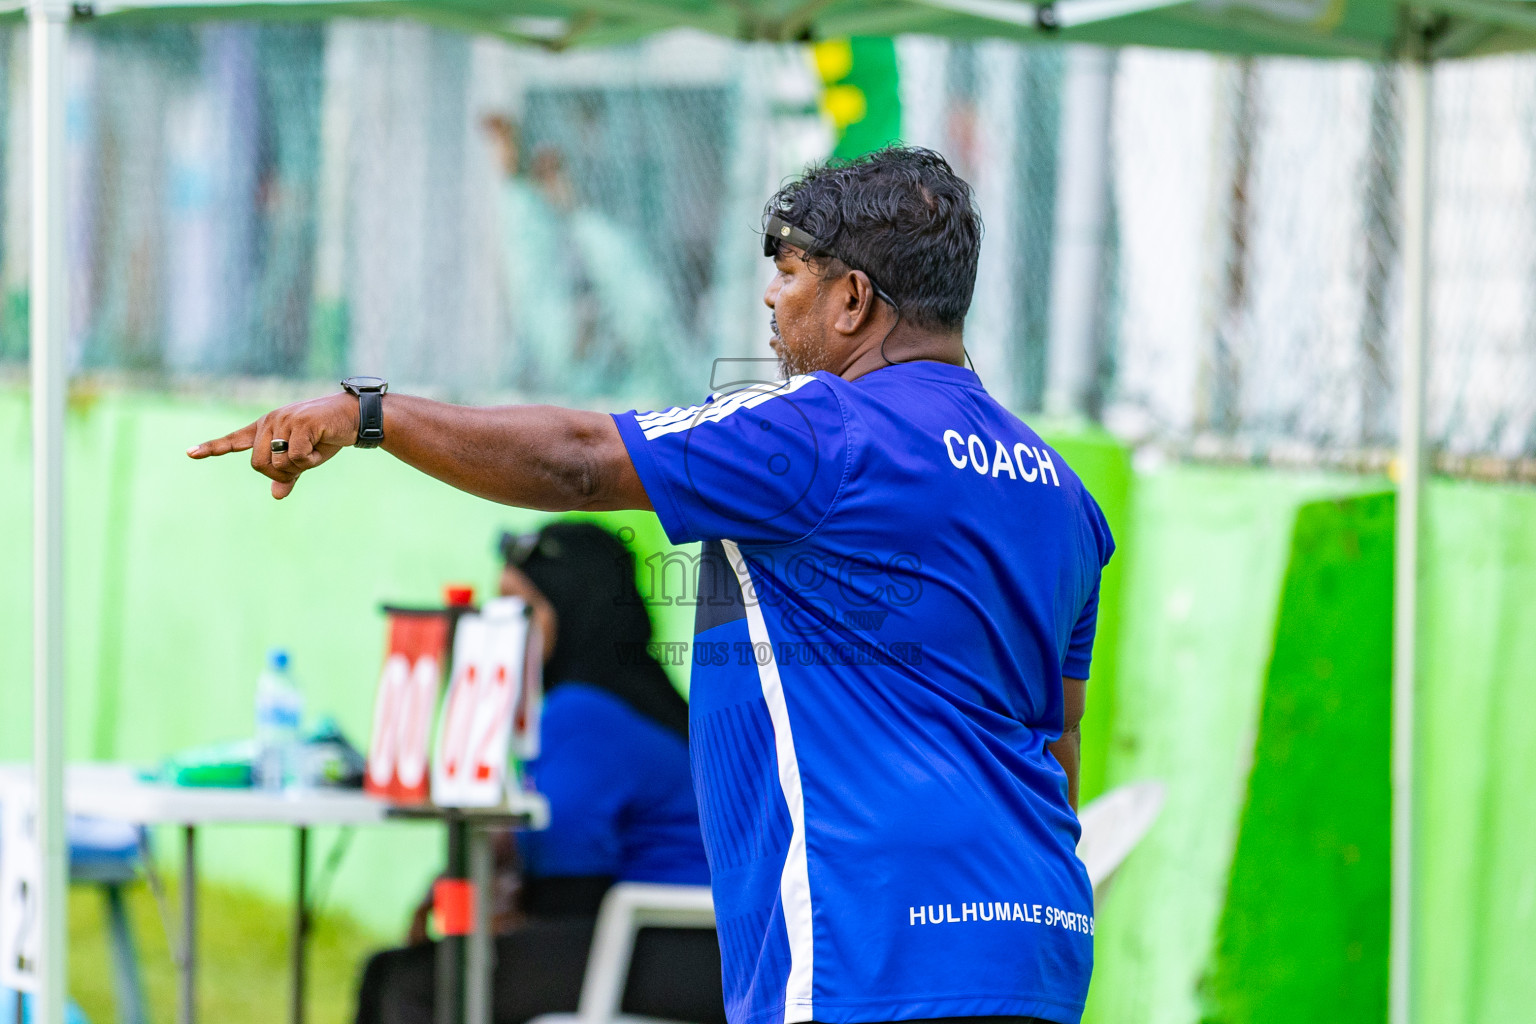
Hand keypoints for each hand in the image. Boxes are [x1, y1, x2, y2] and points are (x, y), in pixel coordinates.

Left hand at [186, 391, 358, 498]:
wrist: (353, 417)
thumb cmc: (327, 436)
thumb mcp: (305, 458)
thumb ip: (288, 474)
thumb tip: (276, 495)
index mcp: (266, 427)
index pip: (235, 440)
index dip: (213, 447)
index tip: (190, 453)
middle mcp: (270, 422)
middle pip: (257, 464)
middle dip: (279, 474)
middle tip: (300, 467)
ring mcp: (283, 421)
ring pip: (276, 462)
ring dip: (298, 466)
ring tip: (313, 451)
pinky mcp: (300, 424)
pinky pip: (295, 457)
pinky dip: (310, 461)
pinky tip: (320, 445)